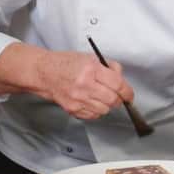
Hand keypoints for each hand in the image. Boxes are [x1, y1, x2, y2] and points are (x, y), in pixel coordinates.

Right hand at [0, 44, 134, 119]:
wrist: (43, 73)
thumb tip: (121, 77)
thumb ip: (108, 66)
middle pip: (112, 100)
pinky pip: (92, 116)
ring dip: (106, 105)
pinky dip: (96, 111)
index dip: (127, 91)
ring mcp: (77, 99)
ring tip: (100, 96)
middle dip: (118, 99)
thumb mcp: (89, 57)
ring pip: (104, 110)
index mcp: (91, 70)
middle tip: (116, 95)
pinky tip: (91, 102)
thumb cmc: (66, 63)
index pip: (117, 84)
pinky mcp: (72, 109)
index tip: (129, 95)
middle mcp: (84, 85)